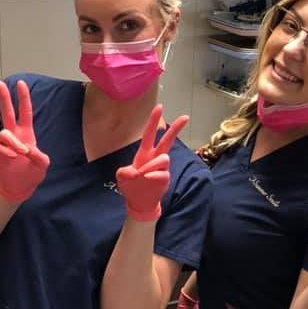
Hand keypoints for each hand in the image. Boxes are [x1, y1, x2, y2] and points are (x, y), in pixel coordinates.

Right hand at [0, 80, 49, 203]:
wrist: (19, 187)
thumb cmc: (32, 173)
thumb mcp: (42, 164)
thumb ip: (39, 156)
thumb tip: (26, 150)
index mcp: (26, 133)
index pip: (25, 112)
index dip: (23, 98)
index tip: (21, 83)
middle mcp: (14, 135)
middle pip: (7, 113)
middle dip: (4, 98)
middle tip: (0, 83)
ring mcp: (4, 144)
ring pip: (4, 133)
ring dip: (13, 141)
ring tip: (20, 152)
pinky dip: (7, 152)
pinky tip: (12, 159)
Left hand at [117, 105, 187, 221]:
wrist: (139, 202)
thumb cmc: (131, 186)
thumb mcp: (122, 177)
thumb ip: (125, 172)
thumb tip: (136, 172)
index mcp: (144, 153)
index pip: (150, 133)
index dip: (154, 120)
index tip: (160, 106)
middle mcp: (155, 158)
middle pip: (167, 140)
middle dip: (176, 128)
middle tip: (185, 116)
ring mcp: (162, 168)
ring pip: (164, 158)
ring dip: (152, 165)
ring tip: (143, 175)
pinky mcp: (165, 178)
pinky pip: (162, 173)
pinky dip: (153, 175)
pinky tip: (147, 179)